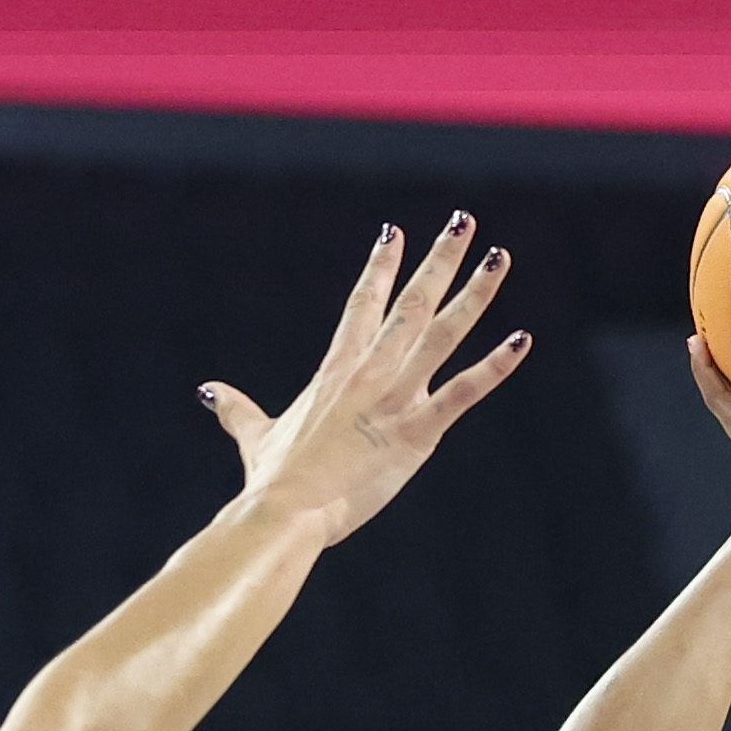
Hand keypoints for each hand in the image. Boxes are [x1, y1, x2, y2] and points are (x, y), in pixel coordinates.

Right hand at [202, 214, 534, 547]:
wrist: (285, 509)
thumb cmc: (273, 479)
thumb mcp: (255, 435)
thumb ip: (237, 409)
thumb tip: (208, 391)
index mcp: (336, 371)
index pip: (362, 305)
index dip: (380, 268)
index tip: (394, 233)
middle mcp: (369, 373)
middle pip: (411, 304)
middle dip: (439, 260)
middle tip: (463, 221)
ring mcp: (395, 398)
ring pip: (442, 333)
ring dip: (474, 294)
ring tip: (499, 258)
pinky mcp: (418, 432)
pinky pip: (465, 392)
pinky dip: (496, 366)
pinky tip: (522, 338)